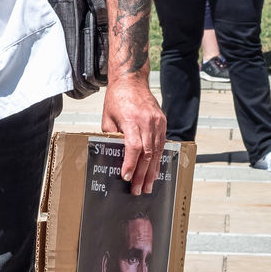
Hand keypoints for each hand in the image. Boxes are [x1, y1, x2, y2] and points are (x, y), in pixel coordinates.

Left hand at [100, 78, 165, 195]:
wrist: (131, 81)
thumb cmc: (117, 98)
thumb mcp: (107, 118)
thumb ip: (112, 137)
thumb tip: (116, 155)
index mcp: (131, 119)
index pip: (134, 147)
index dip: (131, 164)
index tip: (127, 177)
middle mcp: (147, 121)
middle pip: (147, 153)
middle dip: (142, 174)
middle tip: (139, 190)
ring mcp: (157, 122)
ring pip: (157, 151)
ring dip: (152, 170)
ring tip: (148, 186)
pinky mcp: (162, 122)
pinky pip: (161, 144)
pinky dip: (157, 159)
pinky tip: (154, 170)